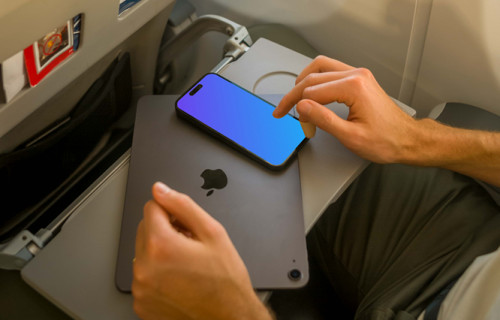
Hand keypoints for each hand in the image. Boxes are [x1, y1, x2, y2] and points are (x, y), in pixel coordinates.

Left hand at [132, 182, 272, 319]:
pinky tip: (177, 279)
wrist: (229, 317)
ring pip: (143, 252)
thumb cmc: (225, 280)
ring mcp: (141, 288)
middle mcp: (144, 267)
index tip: (184, 224)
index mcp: (161, 245)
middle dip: (164, 230)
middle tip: (189, 245)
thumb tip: (160, 190)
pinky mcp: (141, 303)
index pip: (151, 207)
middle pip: (144, 228)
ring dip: (159, 252)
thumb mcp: (213, 233)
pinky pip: (143, 275)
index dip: (171, 211)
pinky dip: (156, 273)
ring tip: (185, 264)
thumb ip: (182, 206)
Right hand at [273, 55, 416, 163]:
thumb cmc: (386, 141)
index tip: (282, 116)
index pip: (311, 91)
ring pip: (320, 68)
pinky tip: (310, 93)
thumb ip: (323, 119)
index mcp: (353, 87)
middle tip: (284, 112)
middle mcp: (356, 75)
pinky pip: (331, 71)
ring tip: (294, 99)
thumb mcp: (349, 136)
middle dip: (296, 96)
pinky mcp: (359, 79)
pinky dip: (316, 80)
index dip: (294, 105)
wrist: (408, 140)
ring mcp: (358, 74)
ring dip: (304, 82)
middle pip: (313, 78)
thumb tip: (301, 106)